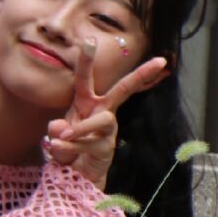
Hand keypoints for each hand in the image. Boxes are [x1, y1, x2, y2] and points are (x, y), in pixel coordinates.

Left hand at [43, 43, 170, 186]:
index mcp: (86, 102)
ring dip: (79, 130)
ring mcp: (108, 128)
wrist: (76, 176)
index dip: (87, 60)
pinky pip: (90, 144)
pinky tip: (63, 153)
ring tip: (60, 141)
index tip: (90, 41)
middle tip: (160, 61)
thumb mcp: (57, 135)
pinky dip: (71, 148)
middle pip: (123, 89)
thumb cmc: (68, 148)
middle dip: (141, 74)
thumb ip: (57, 130)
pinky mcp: (108, 146)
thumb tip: (60, 128)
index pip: (85, 78)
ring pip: (101, 121)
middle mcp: (101, 111)